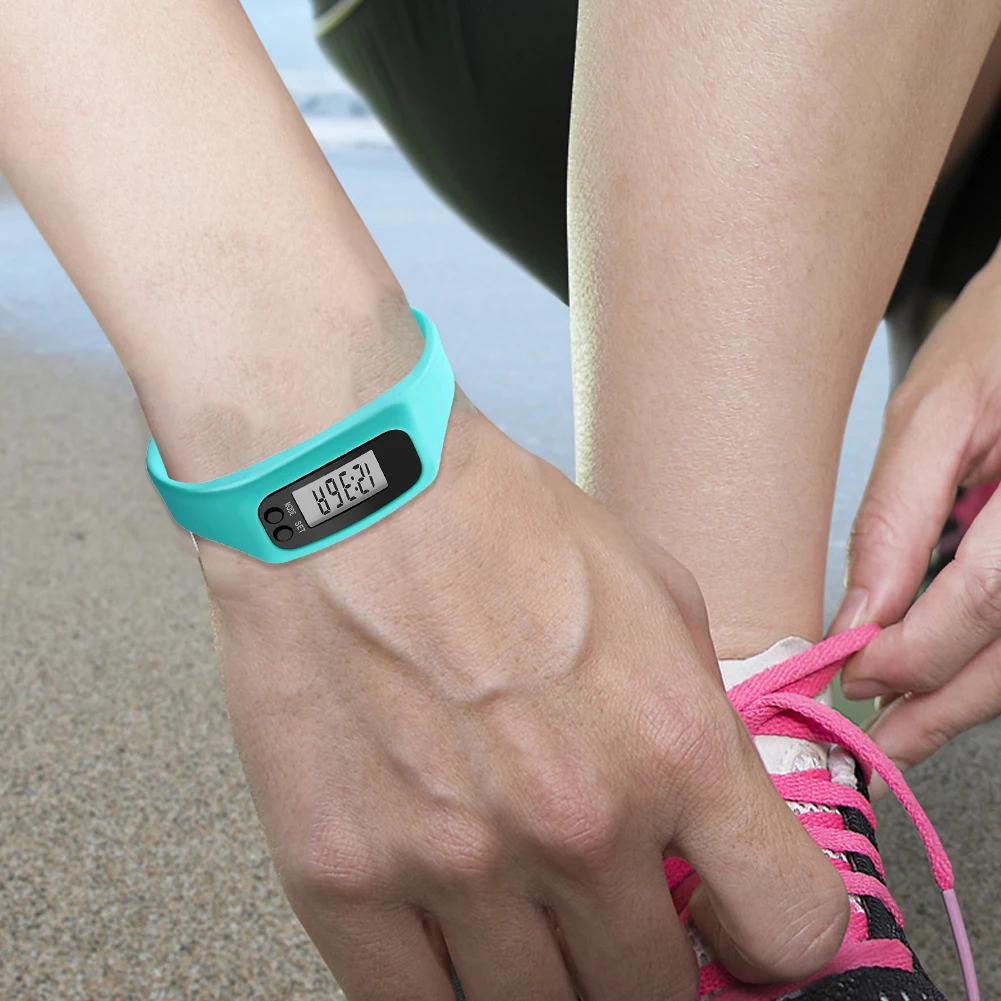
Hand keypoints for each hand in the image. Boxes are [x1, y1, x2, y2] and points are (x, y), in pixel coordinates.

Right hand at [200, 403, 846, 999]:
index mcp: (671, 747)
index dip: (772, 942)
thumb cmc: (497, 522)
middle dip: (643, 956)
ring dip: (546, 974)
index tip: (733, 926)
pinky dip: (448, 988)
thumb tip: (709, 817)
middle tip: (608, 906)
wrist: (349, 492)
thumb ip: (701, 718)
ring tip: (522, 908)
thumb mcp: (656, 592)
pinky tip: (451, 934)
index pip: (789, 928)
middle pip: (651, 991)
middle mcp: (576, 824)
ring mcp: (456, 864)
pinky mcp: (344, 878)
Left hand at [833, 262, 1000, 783]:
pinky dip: (994, 658)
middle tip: (881, 740)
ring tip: (907, 727)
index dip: (918, 650)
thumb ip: (897, 517)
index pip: (988, 594)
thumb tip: (860, 614)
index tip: (854, 676)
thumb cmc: (999, 340)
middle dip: (945, 702)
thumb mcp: (930, 414)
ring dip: (970, 695)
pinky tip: (950, 676)